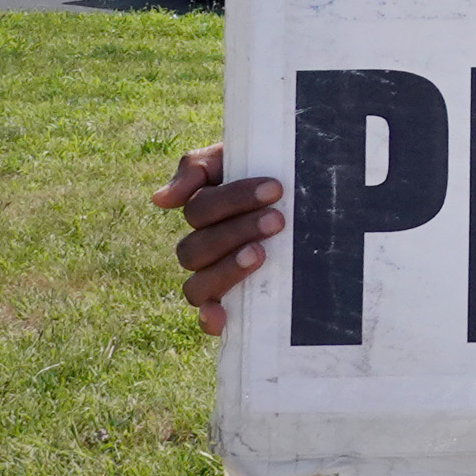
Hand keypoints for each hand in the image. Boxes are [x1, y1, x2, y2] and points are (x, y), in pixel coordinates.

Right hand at [154, 144, 284, 336]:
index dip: (233, 200)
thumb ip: (199, 167)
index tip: (275, 189)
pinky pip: (209, 317)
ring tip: (262, 253)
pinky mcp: (237, 302)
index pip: (200, 211)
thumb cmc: (274, 170)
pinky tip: (221, 316)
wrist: (315, 186)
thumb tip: (160, 200)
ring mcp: (219, 276)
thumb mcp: (240, 156)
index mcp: (203, 213)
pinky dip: (209, 318)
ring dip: (226, 269)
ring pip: (198, 284)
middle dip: (236, 232)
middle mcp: (205, 248)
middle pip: (196, 250)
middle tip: (278, 220)